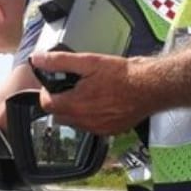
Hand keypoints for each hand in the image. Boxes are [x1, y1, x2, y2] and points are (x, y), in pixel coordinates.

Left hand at [29, 51, 148, 135]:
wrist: (151, 86)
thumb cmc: (124, 75)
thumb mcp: (89, 61)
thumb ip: (60, 61)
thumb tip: (38, 59)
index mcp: (76, 105)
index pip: (47, 104)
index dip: (47, 91)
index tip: (55, 83)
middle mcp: (85, 121)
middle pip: (59, 115)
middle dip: (61, 101)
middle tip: (71, 86)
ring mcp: (99, 128)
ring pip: (76, 122)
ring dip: (76, 109)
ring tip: (88, 92)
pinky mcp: (111, 131)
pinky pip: (93, 127)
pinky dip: (92, 116)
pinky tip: (102, 102)